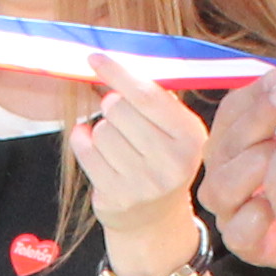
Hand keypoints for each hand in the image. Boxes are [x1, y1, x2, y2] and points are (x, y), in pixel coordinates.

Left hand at [74, 58, 213, 275]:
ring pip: (101, 130)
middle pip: (119, 110)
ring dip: (101, 130)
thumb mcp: (173, 129)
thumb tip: (113, 63)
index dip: (118, 72)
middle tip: (121, 119)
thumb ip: (153, 97)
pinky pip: (85, 151)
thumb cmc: (160, 159)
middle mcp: (173, 162)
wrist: (153, 218)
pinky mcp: (117, 197)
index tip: (95, 58)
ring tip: (117, 144)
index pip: (148, 95)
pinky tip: (95, 148)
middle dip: (112, 106)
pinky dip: (83, 142)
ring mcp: (144, 183)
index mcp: (191, 136)